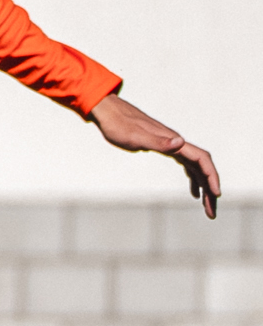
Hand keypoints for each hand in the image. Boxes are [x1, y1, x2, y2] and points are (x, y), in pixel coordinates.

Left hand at [92, 94, 221, 218]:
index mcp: (174, 142)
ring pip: (196, 169)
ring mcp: (172, 146)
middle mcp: (177, 144)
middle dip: (210, 190)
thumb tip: (180, 143)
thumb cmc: (118, 124)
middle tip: (211, 213)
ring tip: (207, 207)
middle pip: (202, 168)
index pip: (202, 160)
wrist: (109, 112)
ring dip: (204, 187)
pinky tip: (194, 192)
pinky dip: (193, 179)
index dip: (211, 177)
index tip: (216, 195)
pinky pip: (186, 166)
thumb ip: (158, 141)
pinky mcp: (164, 148)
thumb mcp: (135, 137)